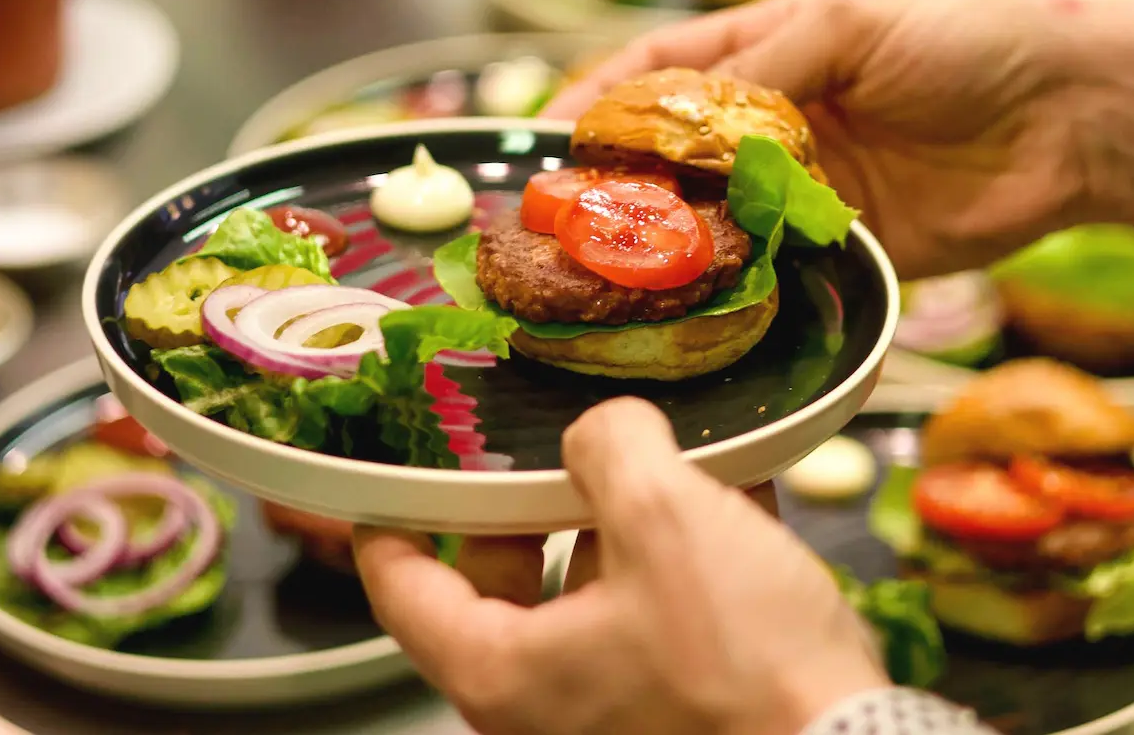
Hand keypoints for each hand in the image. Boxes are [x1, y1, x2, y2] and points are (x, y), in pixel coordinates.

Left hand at [354, 397, 887, 734]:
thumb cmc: (743, 667)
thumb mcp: (666, 518)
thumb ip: (612, 447)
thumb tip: (605, 429)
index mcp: (504, 672)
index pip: (402, 588)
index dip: (390, 518)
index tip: (391, 474)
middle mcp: (543, 709)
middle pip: (502, 583)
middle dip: (531, 503)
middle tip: (550, 446)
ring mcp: (612, 715)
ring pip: (591, 595)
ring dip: (624, 524)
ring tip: (670, 458)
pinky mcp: (680, 713)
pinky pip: (659, 620)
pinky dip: (682, 561)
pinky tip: (735, 499)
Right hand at [543, 0, 1093, 278]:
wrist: (1077, 115)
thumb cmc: (973, 35)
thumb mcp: (854, 21)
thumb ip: (766, 65)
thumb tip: (687, 113)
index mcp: (776, 49)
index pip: (666, 72)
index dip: (606, 101)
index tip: (552, 136)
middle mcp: (785, 122)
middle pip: (682, 157)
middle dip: (623, 186)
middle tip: (571, 221)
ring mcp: (815, 189)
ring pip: (721, 221)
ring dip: (673, 244)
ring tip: (615, 270)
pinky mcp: (853, 248)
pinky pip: (782, 270)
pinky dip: (742, 284)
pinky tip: (700, 299)